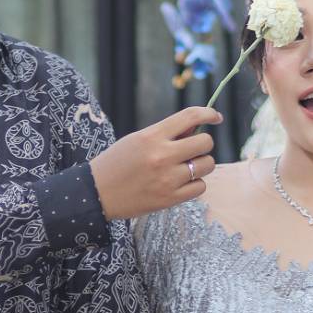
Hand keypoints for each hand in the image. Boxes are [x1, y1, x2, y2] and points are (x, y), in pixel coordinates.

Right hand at [90, 106, 221, 221]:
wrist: (97, 193)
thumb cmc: (117, 163)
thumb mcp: (138, 139)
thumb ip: (166, 133)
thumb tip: (197, 128)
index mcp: (152, 136)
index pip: (190, 117)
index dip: (208, 114)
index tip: (215, 117)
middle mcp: (162, 156)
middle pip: (205, 142)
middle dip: (202, 144)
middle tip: (192, 149)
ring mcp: (167, 179)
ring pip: (207, 165)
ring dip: (201, 165)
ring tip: (185, 167)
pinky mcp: (170, 199)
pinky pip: (200, 187)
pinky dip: (195, 184)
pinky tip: (182, 183)